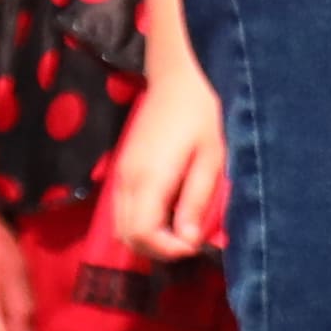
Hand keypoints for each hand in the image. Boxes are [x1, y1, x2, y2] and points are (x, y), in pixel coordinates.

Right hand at [100, 71, 228, 271]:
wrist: (177, 80)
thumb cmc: (201, 116)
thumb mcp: (210, 158)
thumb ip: (196, 200)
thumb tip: (188, 240)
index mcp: (149, 179)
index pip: (142, 234)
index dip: (167, 250)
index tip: (194, 246)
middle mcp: (126, 181)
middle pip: (126, 237)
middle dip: (157, 250)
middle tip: (188, 243)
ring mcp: (120, 175)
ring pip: (120, 226)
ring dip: (147, 238)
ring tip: (180, 231)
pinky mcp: (122, 170)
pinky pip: (122, 211)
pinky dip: (140, 224)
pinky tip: (168, 213)